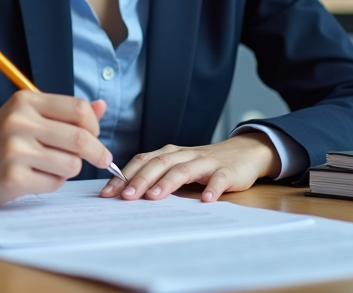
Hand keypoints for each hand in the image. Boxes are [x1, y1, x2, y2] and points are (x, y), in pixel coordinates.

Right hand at [0, 92, 113, 204]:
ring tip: (55, 166)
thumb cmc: (2, 137)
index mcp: (26, 101)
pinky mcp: (13, 178)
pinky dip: (54, 182)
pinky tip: (37, 176)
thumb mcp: (29, 114)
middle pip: (80, 138)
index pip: (78, 109)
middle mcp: (20, 122)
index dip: (94, 125)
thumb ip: (65, 112)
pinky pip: (55, 183)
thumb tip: (102, 106)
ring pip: (71, 164)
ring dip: (71, 168)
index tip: (95, 135)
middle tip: (103, 159)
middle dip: (98, 152)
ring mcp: (15, 151)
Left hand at [99, 132, 279, 202]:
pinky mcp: (227, 171)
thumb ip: (157, 176)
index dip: (124, 175)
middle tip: (125, 197)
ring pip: (183, 169)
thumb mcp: (179, 167)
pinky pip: (219, 179)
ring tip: (154, 197)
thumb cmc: (205, 164)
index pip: (142, 161)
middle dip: (140, 180)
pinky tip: (206, 199)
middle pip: (159, 163)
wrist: (245, 152)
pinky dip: (212, 188)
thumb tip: (126, 195)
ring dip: (168, 182)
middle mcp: (185, 155)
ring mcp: (206, 162)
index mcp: (170, 154)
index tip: (107, 193)